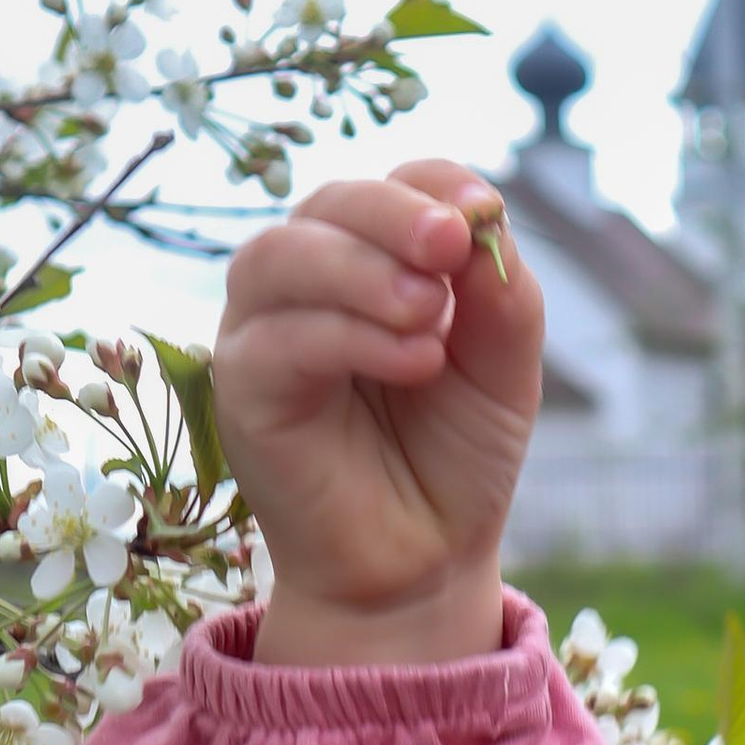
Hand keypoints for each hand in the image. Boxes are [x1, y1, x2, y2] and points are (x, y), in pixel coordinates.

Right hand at [212, 162, 546, 664]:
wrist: (422, 560)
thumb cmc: (455, 455)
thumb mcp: (504, 369)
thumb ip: (500, 293)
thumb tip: (483, 217)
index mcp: (373, 259)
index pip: (391, 186)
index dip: (433, 184)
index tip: (482, 212)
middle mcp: (308, 281)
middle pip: (328, 203)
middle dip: (393, 216)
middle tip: (451, 247)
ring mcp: (263, 330)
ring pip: (281, 256)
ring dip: (361, 271)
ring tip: (431, 316)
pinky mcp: (240, 390)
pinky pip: (276, 339)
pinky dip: (347, 335)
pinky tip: (412, 359)